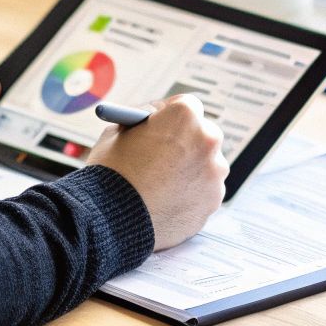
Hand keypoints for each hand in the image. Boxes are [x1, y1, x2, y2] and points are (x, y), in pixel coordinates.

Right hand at [85, 94, 227, 249]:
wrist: (111, 219)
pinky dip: (190, 195)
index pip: (186, 105)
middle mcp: (207, 140)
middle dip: (186, 141)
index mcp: (184, 116)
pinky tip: (166, 201)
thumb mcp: (118, 132)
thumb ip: (142, 123)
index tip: (161, 124)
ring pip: (205, 165)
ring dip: (189, 170)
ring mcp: (214, 173)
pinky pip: (204, 191)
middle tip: (166, 153)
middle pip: (202, 133)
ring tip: (161, 184)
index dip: (169, 115)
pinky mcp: (213, 201)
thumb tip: (153, 122)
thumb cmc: (111, 173)